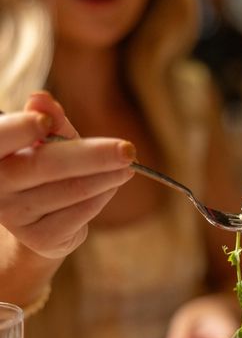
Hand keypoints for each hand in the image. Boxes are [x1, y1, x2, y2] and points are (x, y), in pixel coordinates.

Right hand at [0, 92, 135, 258]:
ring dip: (108, 176)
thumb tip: (41, 98)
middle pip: (47, 164)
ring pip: (73, 189)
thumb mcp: (47, 139)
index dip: (20, 129)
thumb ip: (49, 119)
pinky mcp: (40, 238)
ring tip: (127, 166)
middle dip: (94, 155)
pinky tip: (112, 185)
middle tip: (128, 150)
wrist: (41, 221)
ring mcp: (16, 215)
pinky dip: (103, 195)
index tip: (45, 121)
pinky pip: (82, 212)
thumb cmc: (43, 168)